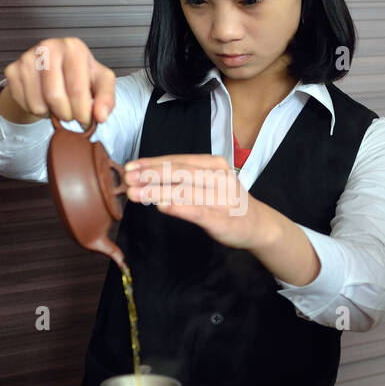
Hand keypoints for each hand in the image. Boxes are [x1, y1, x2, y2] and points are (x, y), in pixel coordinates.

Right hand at [0, 36, 114, 125]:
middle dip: (66, 115)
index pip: (77, 90)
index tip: (85, 121)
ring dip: (50, 113)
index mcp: (73, 47)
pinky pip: (23, 103)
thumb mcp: (100, 82)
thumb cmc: (79, 75)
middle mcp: (48, 47)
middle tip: (71, 116)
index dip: (82, 113)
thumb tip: (100, 116)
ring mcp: (27, 58)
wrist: (52, 69)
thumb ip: (106, 99)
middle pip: (54, 97)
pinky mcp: (13, 70)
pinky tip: (43, 101)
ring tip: (57, 106)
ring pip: (37, 104)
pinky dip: (35, 110)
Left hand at [123, 154, 274, 249]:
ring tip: (135, 194)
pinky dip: (178, 208)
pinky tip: (161, 206)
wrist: (257, 224)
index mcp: (214, 164)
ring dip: (156, 192)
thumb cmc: (227, 202)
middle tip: (127, 179)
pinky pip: (197, 211)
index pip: (178, 161)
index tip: (130, 166)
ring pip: (184, 192)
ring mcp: (221, 198)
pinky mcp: (222, 219)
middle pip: (179, 173)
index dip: (152, 163)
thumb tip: (149, 175)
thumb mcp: (210, 182)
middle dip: (150, 175)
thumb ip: (185, 177)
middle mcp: (219, 177)